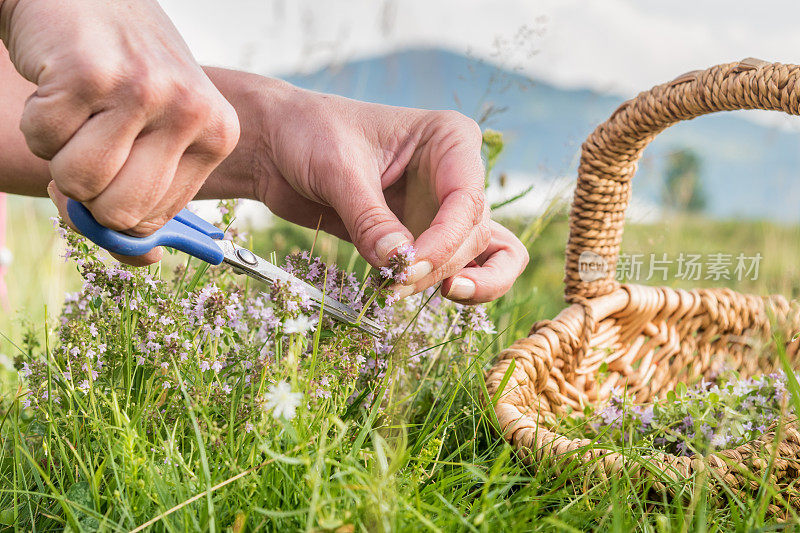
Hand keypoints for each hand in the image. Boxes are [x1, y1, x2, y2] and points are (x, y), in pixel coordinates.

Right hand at [0, 0, 239, 264]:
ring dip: (59, 153)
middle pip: (120, 210)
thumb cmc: (123, 73)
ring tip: (79, 112)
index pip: (154, 219)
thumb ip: (148, 198)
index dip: (112, 206)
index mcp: (217, 135)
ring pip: (80, 181)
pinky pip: (43, 138)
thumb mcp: (155, 133)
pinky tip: (61, 85)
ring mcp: (145, 90)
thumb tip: (145, 261)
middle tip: (89, 142)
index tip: (109, 170)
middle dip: (85, 188)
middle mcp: (192, 113)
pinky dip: (37, 119)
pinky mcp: (93, 72)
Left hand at [218, 74, 527, 303]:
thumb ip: (369, 219)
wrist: (275, 147)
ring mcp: (439, 209)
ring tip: (401, 292)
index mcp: (449, 140)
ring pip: (477, 256)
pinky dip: (446, 286)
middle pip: (472, 235)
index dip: (445, 242)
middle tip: (392, 285)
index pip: (467, 201)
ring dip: (448, 281)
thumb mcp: (338, 170)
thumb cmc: (309, 134)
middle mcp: (454, 175)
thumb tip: (398, 266)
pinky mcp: (420, 237)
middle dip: (436, 265)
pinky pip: (455, 267)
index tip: (408, 268)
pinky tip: (416, 295)